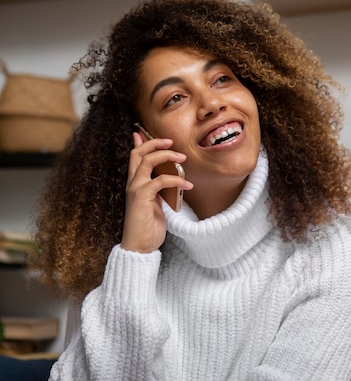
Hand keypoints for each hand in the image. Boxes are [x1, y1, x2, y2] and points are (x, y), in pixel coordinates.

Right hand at [121, 132, 192, 252]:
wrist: (139, 247)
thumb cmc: (148, 227)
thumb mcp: (155, 204)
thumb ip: (158, 190)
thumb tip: (168, 178)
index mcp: (134, 184)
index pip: (134, 157)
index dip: (140, 143)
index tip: (144, 133)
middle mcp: (132, 184)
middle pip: (138, 154)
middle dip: (154, 143)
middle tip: (171, 141)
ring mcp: (135, 190)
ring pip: (147, 162)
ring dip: (167, 156)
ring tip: (182, 159)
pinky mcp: (142, 198)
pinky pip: (160, 180)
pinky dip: (175, 180)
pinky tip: (187, 184)